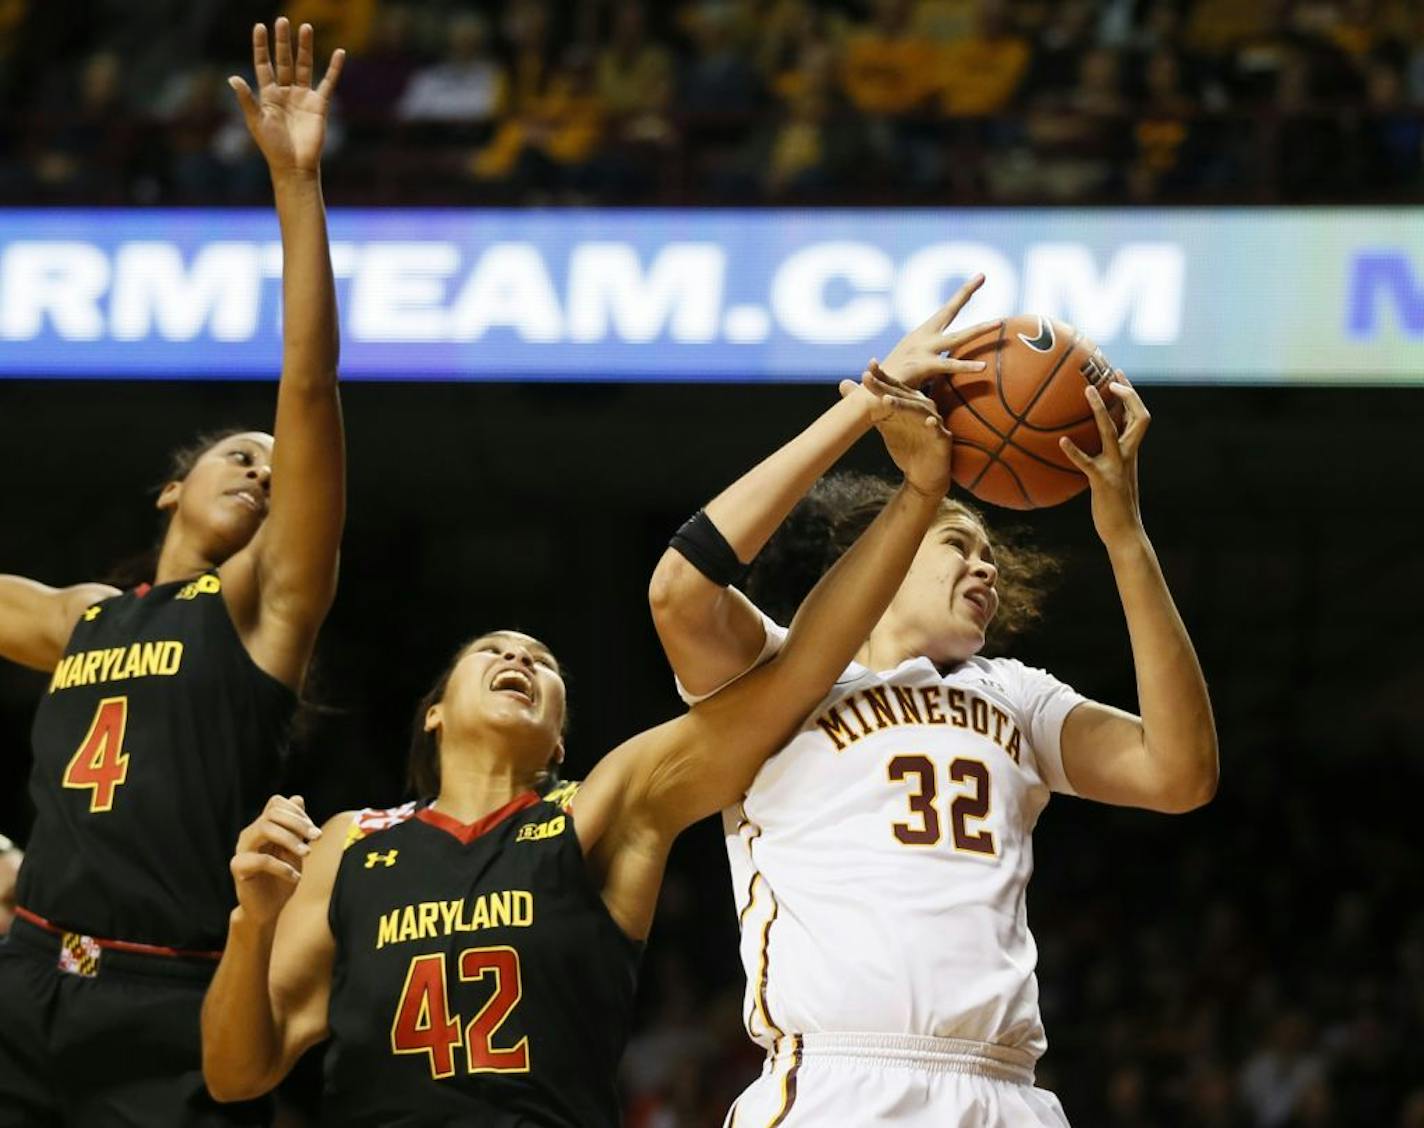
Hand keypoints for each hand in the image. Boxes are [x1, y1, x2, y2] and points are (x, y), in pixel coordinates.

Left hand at [229, 19, 344, 179]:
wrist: (295, 166)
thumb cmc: (273, 147)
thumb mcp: (256, 121)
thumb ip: (246, 99)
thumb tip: (232, 78)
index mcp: (268, 94)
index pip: (263, 64)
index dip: (261, 46)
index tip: (260, 27)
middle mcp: (285, 92)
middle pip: (284, 60)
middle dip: (282, 41)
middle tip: (282, 20)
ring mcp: (303, 97)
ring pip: (304, 66)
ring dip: (304, 47)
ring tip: (305, 27)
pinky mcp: (320, 105)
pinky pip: (328, 82)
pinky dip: (334, 68)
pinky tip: (339, 53)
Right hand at [230, 794, 321, 926]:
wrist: (271, 908)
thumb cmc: (284, 877)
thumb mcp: (296, 849)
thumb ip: (296, 827)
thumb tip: (297, 798)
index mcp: (263, 827)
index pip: (276, 803)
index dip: (297, 812)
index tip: (314, 830)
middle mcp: (250, 834)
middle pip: (271, 813)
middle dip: (298, 823)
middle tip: (316, 838)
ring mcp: (242, 849)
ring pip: (264, 828)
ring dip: (290, 839)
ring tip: (307, 853)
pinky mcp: (238, 868)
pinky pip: (261, 859)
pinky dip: (283, 867)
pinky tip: (295, 877)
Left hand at [841, 360, 952, 498]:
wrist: (923, 474)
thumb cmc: (905, 444)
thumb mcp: (883, 423)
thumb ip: (867, 405)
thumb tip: (843, 383)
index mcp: (910, 401)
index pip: (894, 386)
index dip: (882, 376)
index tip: (868, 365)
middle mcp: (923, 407)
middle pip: (903, 395)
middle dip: (885, 387)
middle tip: (867, 378)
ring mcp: (934, 422)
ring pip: (919, 410)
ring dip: (904, 405)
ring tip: (887, 400)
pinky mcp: (942, 439)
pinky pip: (938, 431)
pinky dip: (933, 426)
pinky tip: (928, 422)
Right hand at [880, 273, 1001, 390]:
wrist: (873, 392)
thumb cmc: (893, 382)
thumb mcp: (913, 365)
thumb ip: (932, 360)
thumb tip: (947, 362)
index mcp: (921, 334)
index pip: (946, 310)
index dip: (962, 294)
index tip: (979, 277)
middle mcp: (923, 337)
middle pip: (949, 310)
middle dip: (965, 292)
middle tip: (983, 275)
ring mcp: (923, 349)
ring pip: (958, 337)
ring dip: (979, 329)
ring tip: (998, 322)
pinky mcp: (923, 366)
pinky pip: (949, 365)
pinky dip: (966, 367)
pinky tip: (983, 368)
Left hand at [1059, 376, 1149, 546]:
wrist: (1125, 532)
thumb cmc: (1115, 506)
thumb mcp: (1114, 477)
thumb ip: (1107, 460)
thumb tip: (1089, 447)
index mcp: (1131, 453)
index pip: (1139, 417)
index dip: (1131, 395)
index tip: (1118, 376)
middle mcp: (1128, 455)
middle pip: (1138, 417)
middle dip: (1128, 394)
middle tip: (1111, 378)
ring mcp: (1116, 467)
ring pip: (1111, 431)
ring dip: (1100, 409)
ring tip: (1087, 391)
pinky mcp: (1102, 481)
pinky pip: (1087, 462)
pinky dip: (1075, 451)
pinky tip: (1062, 442)